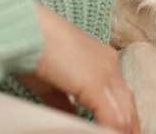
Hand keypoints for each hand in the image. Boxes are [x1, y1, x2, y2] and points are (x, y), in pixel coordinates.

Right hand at [15, 3, 139, 133]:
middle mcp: (109, 64)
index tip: (123, 130)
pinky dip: (110, 129)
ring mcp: (105, 72)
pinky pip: (111, 116)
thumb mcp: (53, 83)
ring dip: (120, 129)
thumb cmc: (33, 51)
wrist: (26, 30)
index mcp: (102, 59)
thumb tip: (71, 118)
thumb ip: (65, 102)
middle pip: (127, 102)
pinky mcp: (95, 83)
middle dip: (129, 125)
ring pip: (123, 110)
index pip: (122, 92)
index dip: (125, 115)